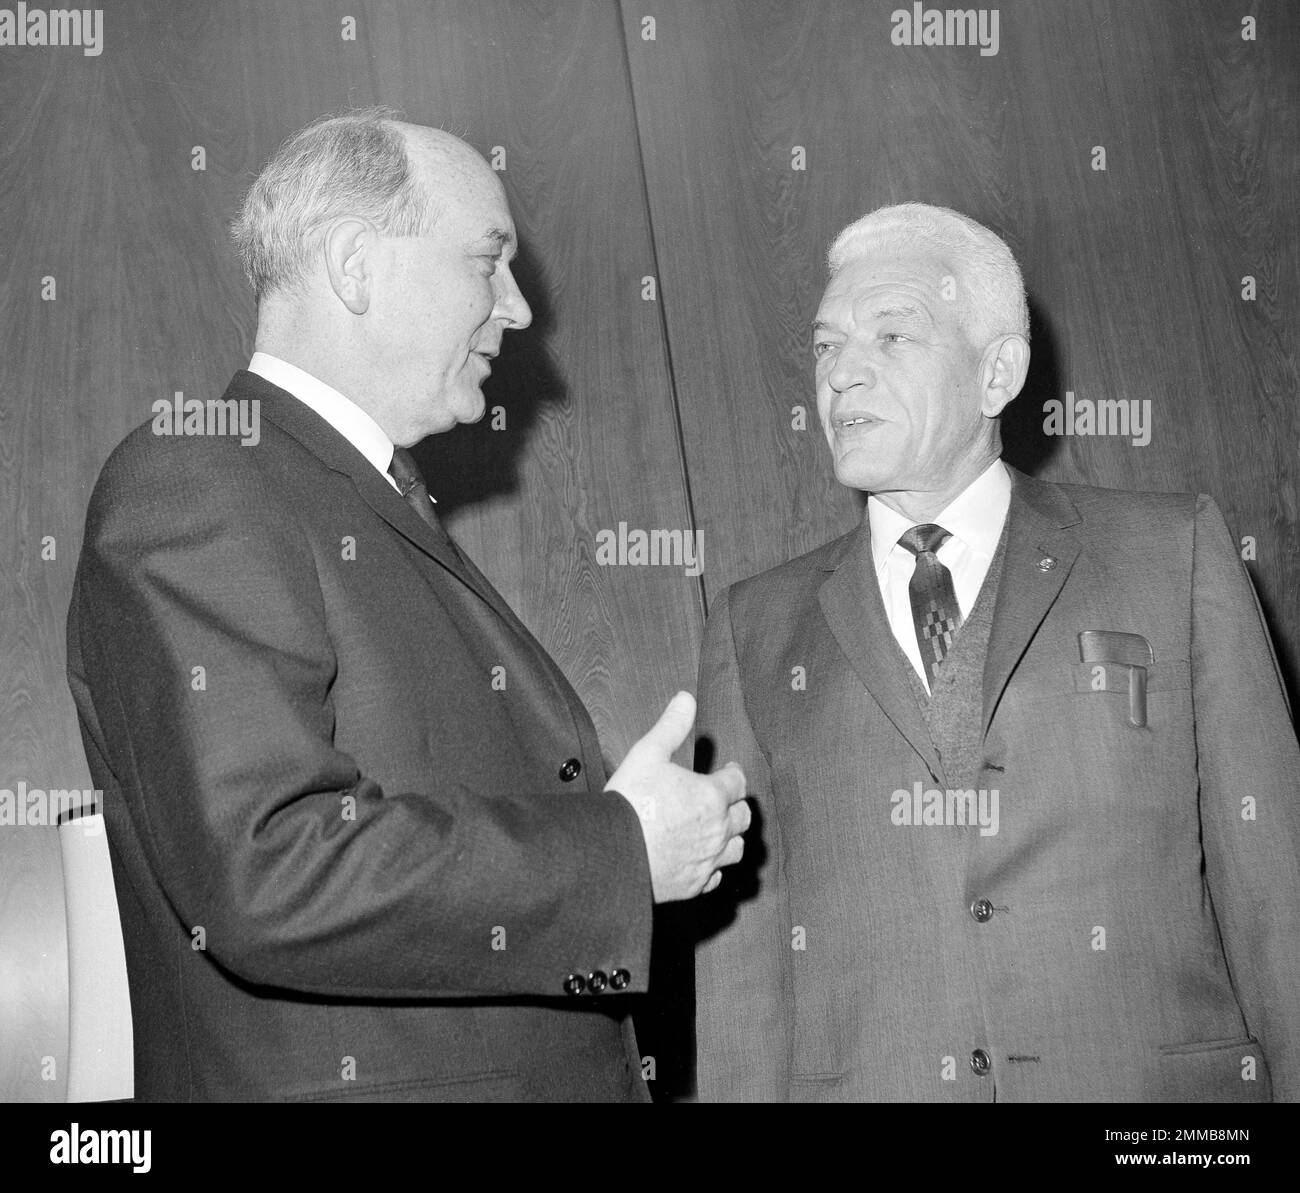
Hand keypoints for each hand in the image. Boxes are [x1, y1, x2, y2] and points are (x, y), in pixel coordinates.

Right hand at [606, 691, 749, 902]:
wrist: (611, 852)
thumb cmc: (629, 803)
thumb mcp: (647, 753)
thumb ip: (671, 726)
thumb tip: (686, 700)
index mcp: (711, 797)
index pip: (737, 783)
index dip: (733, 774)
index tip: (728, 771)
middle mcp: (717, 830)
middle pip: (743, 817)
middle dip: (736, 805)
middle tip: (726, 799)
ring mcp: (707, 860)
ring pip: (736, 849)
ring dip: (731, 836)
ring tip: (720, 829)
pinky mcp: (694, 884)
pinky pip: (716, 877)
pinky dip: (713, 866)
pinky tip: (703, 860)